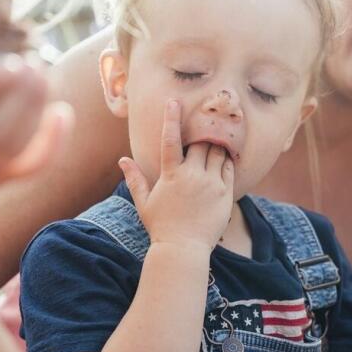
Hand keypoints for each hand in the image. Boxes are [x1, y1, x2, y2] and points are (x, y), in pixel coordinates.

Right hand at [118, 99, 234, 250]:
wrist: (184, 249)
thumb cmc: (161, 226)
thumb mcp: (144, 202)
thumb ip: (134, 179)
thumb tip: (122, 160)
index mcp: (171, 175)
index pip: (171, 139)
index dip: (172, 118)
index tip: (174, 102)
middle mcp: (192, 175)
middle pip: (201, 142)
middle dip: (202, 135)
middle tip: (202, 131)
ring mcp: (211, 183)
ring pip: (217, 152)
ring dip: (216, 145)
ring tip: (214, 144)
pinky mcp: (225, 193)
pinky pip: (229, 167)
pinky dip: (226, 160)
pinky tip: (223, 160)